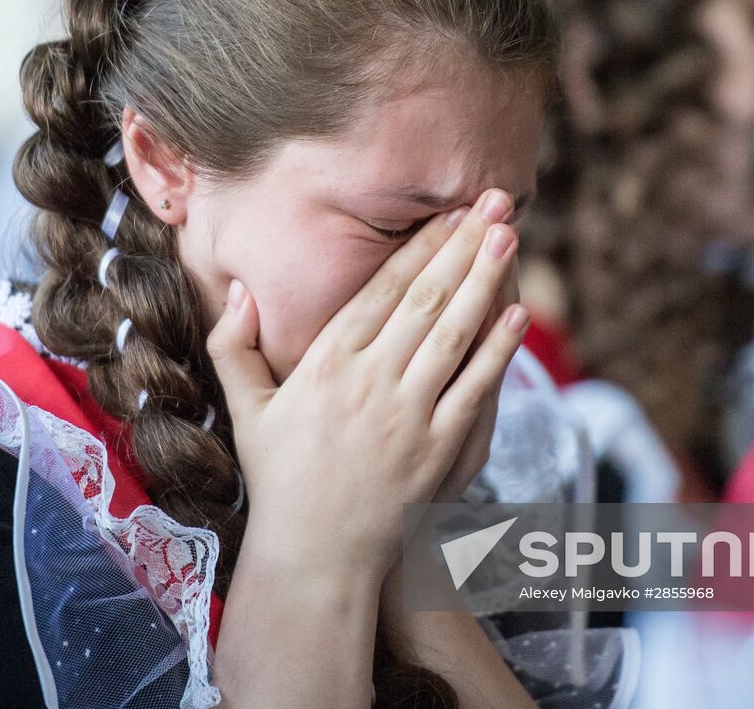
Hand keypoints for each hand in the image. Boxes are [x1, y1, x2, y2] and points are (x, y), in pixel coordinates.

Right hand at [206, 189, 530, 577]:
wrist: (314, 553)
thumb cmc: (280, 476)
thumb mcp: (247, 407)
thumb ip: (235, 345)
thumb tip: (239, 290)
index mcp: (326, 362)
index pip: (382, 289)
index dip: (420, 245)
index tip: (449, 211)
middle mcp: (369, 381)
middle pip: (426, 298)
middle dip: (463, 245)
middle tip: (495, 200)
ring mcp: (408, 414)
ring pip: (455, 333)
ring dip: (486, 281)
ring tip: (509, 237)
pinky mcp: (438, 449)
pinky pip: (474, 388)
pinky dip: (498, 350)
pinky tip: (517, 314)